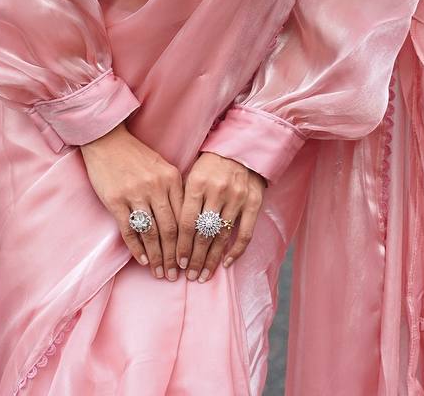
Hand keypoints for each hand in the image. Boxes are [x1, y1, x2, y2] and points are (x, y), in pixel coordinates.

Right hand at [79, 122, 183, 280]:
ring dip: (157, 256)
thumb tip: (183, 220)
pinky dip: (136, 248)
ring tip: (159, 273)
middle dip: (173, 255)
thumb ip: (172, 188)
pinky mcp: (115, 200)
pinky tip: (141, 260)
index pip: (184, 216)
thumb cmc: (135, 154)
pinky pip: (129, 229)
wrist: (107, 139)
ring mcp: (135, 193)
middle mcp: (156, 186)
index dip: (187, 241)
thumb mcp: (161, 165)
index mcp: (171, 177)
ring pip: (151, 233)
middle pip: (170, 229)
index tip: (188, 258)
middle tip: (175, 274)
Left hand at [176, 151, 266, 283]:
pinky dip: (236, 251)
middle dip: (195, 258)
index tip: (177, 262)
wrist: (241, 146)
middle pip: (203, 233)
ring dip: (212, 259)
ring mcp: (236, 197)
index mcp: (197, 183)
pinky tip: (226, 263)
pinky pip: (245, 233)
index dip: (181, 246)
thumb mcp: (191, 174)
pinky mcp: (253, 202)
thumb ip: (183, 200)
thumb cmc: (210, 163)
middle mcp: (217, 191)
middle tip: (189, 276)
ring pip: (221, 236)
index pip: (186, 223)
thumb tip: (169, 234)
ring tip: (203, 275)